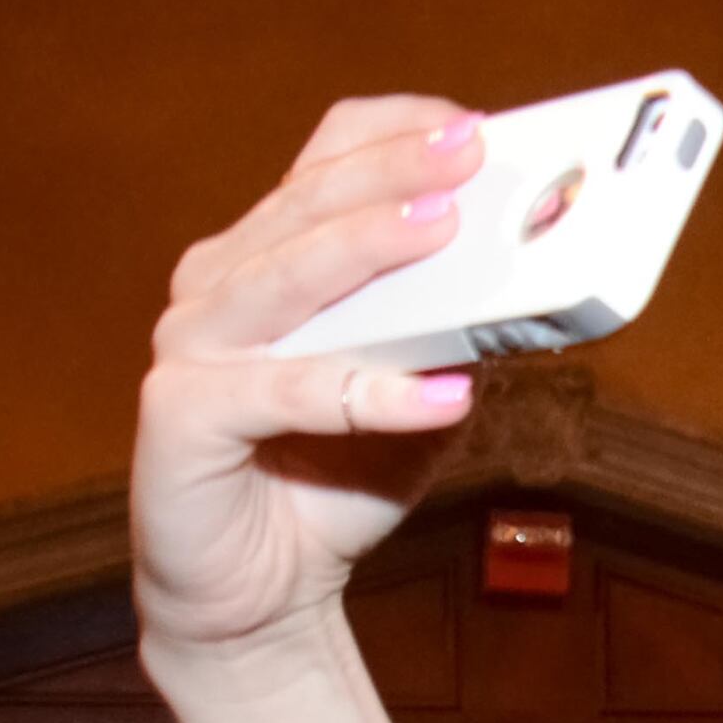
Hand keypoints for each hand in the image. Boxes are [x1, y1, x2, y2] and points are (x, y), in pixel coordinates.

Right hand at [133, 97, 488, 686]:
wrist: (258, 594)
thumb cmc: (333, 483)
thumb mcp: (422, 406)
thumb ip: (461, 350)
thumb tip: (539, 303)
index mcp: (272, 261)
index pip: (325, 164)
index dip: (394, 136)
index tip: (474, 128)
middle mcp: (221, 287)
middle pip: (306, 205)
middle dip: (395, 174)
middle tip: (471, 157)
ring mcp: (193, 346)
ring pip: (284, 279)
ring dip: (369, 250)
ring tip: (447, 232)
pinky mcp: (183, 416)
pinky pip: (284, 392)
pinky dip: (365, 392)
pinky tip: (438, 394)